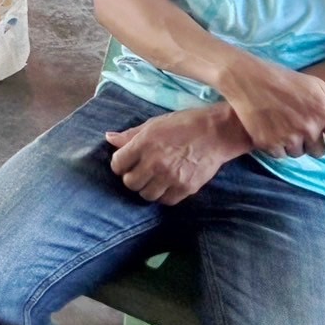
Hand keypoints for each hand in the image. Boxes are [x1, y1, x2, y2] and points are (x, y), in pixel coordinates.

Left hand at [107, 105, 250, 204]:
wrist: (216, 133)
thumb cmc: (183, 124)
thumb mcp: (154, 124)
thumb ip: (130, 135)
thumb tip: (109, 138)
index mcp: (144, 144)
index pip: (118, 164)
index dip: (119, 164)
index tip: (125, 163)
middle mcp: (155, 163)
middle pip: (130, 183)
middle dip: (131, 177)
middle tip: (138, 172)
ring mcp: (171, 177)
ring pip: (147, 195)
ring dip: (147, 188)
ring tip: (152, 180)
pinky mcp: (186, 188)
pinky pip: (166, 201)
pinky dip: (163, 195)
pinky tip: (166, 185)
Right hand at [218, 55, 324, 158]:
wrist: (246, 78)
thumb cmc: (285, 79)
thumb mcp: (317, 85)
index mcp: (324, 113)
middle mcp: (308, 127)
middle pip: (319, 152)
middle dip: (312, 143)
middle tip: (299, 128)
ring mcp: (287, 136)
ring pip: (298, 154)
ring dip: (293, 145)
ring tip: (283, 127)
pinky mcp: (267, 142)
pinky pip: (279, 155)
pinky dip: (276, 147)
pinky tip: (270, 130)